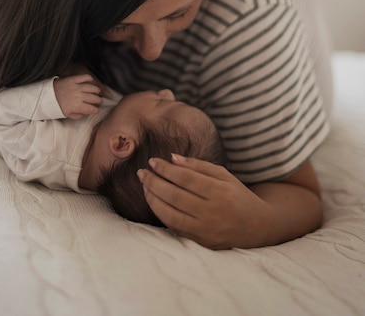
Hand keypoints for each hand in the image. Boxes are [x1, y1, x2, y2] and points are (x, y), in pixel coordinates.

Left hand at [54, 74, 111, 119]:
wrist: (46, 95)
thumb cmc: (57, 105)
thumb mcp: (67, 115)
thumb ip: (79, 115)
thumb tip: (87, 113)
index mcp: (77, 106)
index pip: (93, 109)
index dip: (96, 110)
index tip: (96, 110)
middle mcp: (79, 96)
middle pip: (95, 99)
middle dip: (99, 102)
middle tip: (98, 102)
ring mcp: (77, 86)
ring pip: (93, 88)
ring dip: (97, 91)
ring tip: (96, 93)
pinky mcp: (74, 79)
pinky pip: (86, 77)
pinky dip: (90, 78)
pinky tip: (90, 81)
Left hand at [137, 155, 270, 249]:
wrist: (258, 226)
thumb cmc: (238, 195)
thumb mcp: (224, 175)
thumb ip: (198, 165)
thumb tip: (172, 158)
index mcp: (219, 192)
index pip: (185, 179)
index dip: (165, 169)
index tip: (152, 161)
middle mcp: (212, 212)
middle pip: (174, 196)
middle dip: (154, 182)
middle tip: (142, 173)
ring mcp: (206, 230)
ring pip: (170, 214)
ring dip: (153, 199)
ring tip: (145, 186)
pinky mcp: (201, 242)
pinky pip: (175, 228)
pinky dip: (161, 214)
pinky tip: (155, 202)